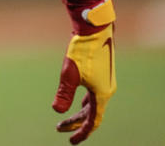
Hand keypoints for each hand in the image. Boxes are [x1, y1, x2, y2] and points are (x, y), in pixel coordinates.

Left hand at [52, 23, 115, 142]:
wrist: (95, 30)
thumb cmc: (82, 51)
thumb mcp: (70, 73)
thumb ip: (64, 94)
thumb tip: (58, 110)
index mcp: (101, 94)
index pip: (92, 121)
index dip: (82, 133)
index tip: (71, 141)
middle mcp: (106, 91)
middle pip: (91, 114)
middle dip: (75, 123)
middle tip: (60, 129)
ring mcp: (105, 83)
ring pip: (92, 105)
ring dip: (79, 113)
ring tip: (65, 119)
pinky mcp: (102, 75)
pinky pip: (94, 95)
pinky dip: (85, 103)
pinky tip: (80, 102)